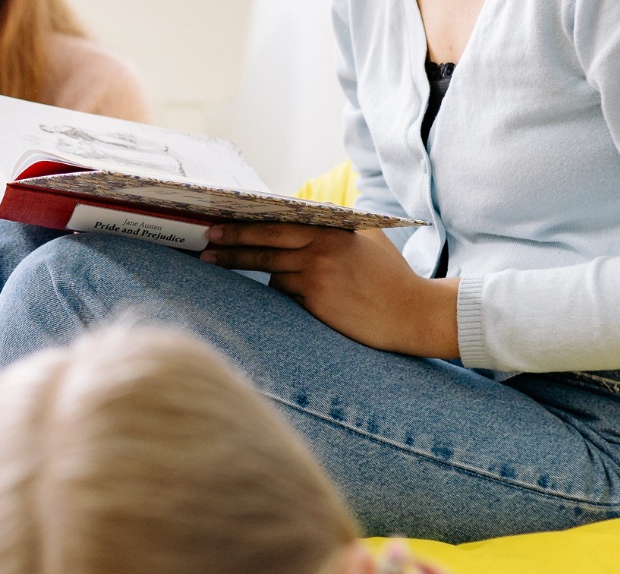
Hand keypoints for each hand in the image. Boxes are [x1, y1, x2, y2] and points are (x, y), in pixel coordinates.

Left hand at [200, 223, 459, 358]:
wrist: (412, 313)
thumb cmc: (392, 277)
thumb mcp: (370, 239)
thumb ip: (340, 227)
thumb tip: (310, 215)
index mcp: (333, 230)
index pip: (281, 222)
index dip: (249, 222)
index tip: (223, 220)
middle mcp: (321, 249)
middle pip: (264, 243)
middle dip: (231, 242)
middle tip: (206, 241)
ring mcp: (317, 276)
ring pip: (270, 270)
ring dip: (248, 267)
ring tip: (215, 262)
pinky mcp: (315, 302)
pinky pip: (284, 293)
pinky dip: (280, 289)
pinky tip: (277, 289)